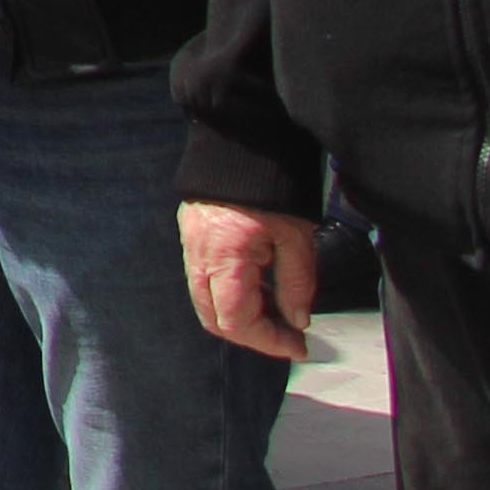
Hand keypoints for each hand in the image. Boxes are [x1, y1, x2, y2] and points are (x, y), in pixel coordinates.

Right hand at [181, 202, 320, 362]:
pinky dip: (230, 297)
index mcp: (225, 259)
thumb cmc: (273, 190)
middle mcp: (199, 259)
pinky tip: (259, 289)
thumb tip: (297, 321)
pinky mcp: (192, 239)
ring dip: (241, 317)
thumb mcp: (296, 239)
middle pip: (215, 320)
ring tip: (276, 312)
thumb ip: (296, 285)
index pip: (238, 322)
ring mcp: (191, 248)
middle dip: (252, 336)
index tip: (299, 344)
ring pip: (207, 304)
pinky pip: (205, 282)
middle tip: (287, 335)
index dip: (269, 342)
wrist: (240, 145)